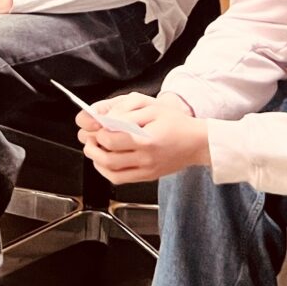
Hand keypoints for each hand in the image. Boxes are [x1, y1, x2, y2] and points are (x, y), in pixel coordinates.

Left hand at [79, 93, 206, 183]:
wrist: (197, 142)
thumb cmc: (175, 122)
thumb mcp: (151, 106)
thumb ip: (126, 112)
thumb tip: (106, 120)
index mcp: (147, 139)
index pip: (111, 139)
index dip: (98, 132)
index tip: (96, 125)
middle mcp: (146, 158)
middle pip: (107, 157)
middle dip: (92, 146)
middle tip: (89, 136)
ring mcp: (146, 170)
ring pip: (110, 171)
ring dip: (96, 159)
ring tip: (93, 147)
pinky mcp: (147, 176)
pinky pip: (119, 179)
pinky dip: (105, 171)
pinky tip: (102, 160)